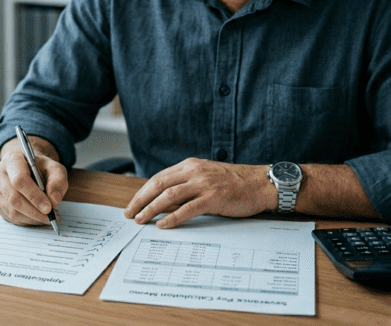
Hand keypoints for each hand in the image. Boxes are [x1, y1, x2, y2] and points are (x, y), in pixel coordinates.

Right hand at [0, 135, 67, 226]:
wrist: (28, 168)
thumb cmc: (41, 168)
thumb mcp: (55, 168)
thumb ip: (58, 181)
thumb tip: (54, 200)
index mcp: (12, 159)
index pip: (19, 180)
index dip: (34, 196)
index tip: (49, 208)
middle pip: (13, 198)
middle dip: (34, 211)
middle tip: (50, 217)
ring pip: (11, 210)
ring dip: (31, 218)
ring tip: (46, 218)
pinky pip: (9, 217)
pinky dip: (25, 221)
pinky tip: (36, 218)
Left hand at [124, 158, 275, 228]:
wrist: (261, 183)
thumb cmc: (235, 182)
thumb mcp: (207, 176)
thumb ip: (188, 183)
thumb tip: (165, 200)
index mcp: (190, 165)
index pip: (159, 177)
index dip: (143, 191)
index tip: (133, 204)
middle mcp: (194, 171)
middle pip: (159, 184)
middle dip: (140, 200)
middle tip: (129, 213)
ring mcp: (204, 184)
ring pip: (169, 196)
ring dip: (151, 209)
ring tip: (140, 220)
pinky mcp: (214, 198)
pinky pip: (187, 209)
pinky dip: (172, 218)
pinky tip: (163, 225)